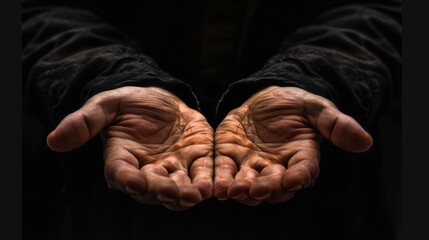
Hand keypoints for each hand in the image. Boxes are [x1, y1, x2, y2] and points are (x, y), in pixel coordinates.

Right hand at [47, 86, 213, 210]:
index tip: (132, 181)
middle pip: (152, 188)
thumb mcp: (105, 105)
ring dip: (187, 193)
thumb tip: (54, 141)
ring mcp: (173, 166)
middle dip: (162, 191)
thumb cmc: (128, 103)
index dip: (126, 179)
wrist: (160, 97)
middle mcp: (147, 170)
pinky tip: (212, 186)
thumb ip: (85, 122)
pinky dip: (206, 180)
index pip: (121, 174)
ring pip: (179, 186)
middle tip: (171, 193)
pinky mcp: (197, 158)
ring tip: (196, 194)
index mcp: (122, 159)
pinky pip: (202, 172)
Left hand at [214, 86, 372, 205]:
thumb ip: (336, 124)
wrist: (263, 97)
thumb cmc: (294, 104)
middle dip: (266, 188)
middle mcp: (277, 167)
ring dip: (241, 189)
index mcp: (301, 157)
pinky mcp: (230, 157)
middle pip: (274, 184)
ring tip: (232, 190)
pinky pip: (225, 171)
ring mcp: (252, 164)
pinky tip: (215, 186)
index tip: (294, 179)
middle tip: (257, 190)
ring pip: (248, 183)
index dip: (299, 176)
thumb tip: (365, 141)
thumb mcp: (316, 107)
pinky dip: (220, 179)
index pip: (303, 171)